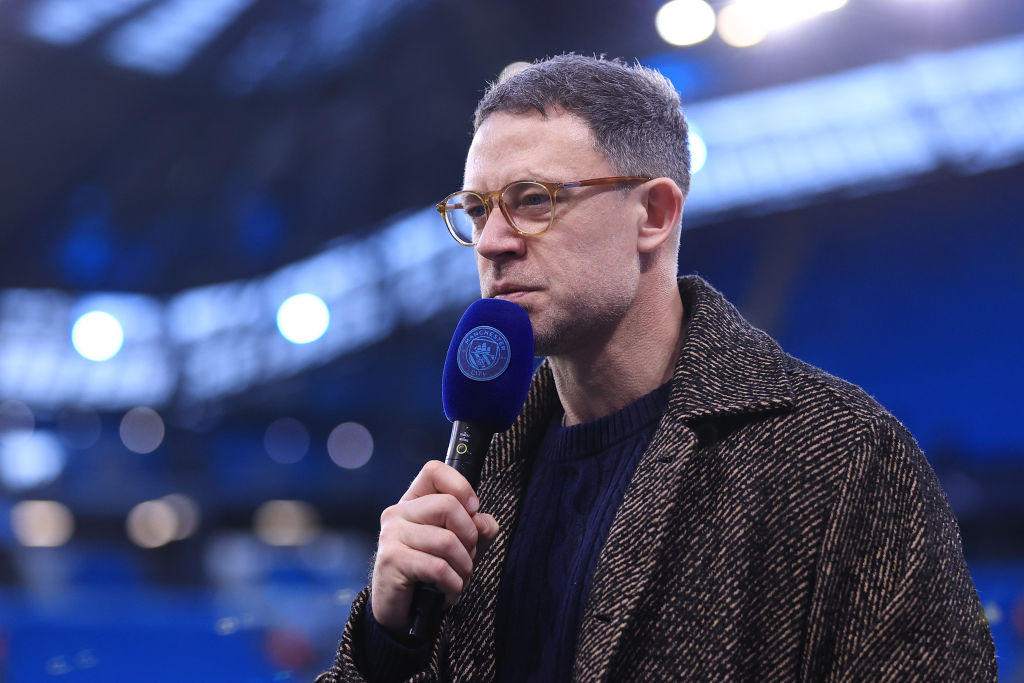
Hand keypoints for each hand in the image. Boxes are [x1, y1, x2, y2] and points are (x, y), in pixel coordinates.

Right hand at [370, 460, 499, 634]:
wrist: (403, 611)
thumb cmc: (432, 572)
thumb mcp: (462, 546)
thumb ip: (477, 528)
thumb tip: (484, 523)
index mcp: (415, 501)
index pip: (434, 471)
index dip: (461, 486)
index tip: (473, 510)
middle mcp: (398, 513)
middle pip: (448, 505)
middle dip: (469, 537)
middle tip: (466, 558)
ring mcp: (391, 535)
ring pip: (446, 541)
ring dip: (463, 567)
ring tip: (459, 579)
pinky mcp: (391, 560)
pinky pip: (437, 567)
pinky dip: (453, 584)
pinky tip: (448, 591)